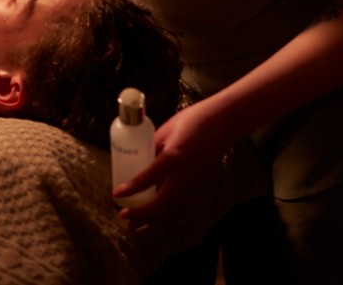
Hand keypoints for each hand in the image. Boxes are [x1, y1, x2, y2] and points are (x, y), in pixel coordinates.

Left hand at [112, 100, 235, 227]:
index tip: (116, 194)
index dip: (130, 189)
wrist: (226, 122)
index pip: (147, 179)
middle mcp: (184, 175)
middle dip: (140, 215)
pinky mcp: (196, 182)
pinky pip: (176, 200)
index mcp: (174, 158)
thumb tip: (136, 158)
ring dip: (150, 217)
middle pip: (159, 205)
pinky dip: (161, 209)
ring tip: (134, 224)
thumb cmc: (194, 120)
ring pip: (168, 207)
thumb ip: (152, 146)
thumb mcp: (167, 129)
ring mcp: (192, 182)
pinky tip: (152, 211)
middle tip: (123, 216)